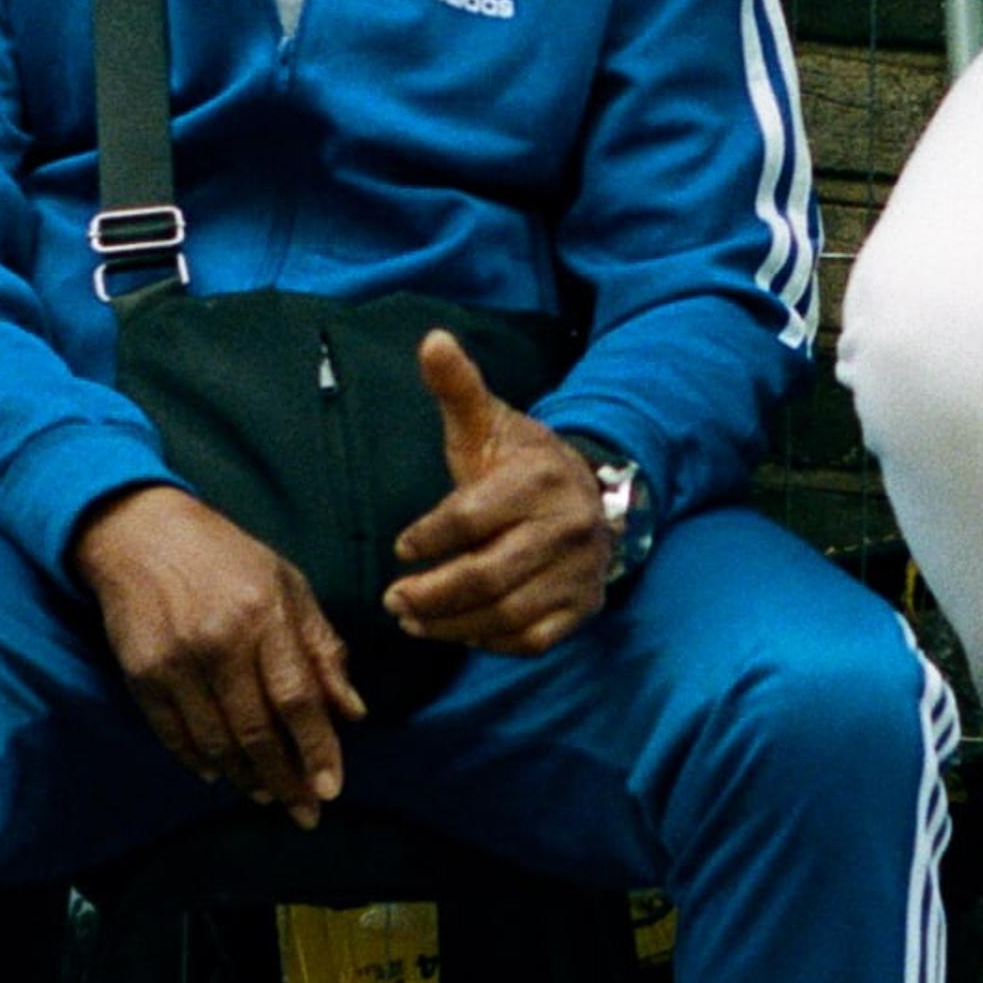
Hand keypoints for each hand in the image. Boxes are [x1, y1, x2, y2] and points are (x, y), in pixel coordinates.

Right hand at [71, 480, 361, 815]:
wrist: (140, 534)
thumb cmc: (226, 558)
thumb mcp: (287, 584)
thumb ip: (322, 648)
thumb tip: (352, 712)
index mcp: (264, 614)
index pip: (297, 698)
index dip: (316, 749)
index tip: (330, 790)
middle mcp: (219, 641)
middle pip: (257, 732)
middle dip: (284, 781)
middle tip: (304, 813)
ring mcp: (176, 661)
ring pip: (216, 742)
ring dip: (245, 778)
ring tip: (266, 794)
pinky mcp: (141, 675)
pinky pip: (174, 736)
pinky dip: (199, 761)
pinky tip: (219, 773)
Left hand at [385, 329, 617, 655]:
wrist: (590, 496)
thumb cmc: (519, 463)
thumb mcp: (488, 423)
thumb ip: (458, 387)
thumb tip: (431, 340)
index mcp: (538, 479)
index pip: (474, 516)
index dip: (431, 536)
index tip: (401, 547)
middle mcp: (566, 527)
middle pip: (489, 574)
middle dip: (432, 594)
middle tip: (392, 600)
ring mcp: (578, 572)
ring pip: (507, 613)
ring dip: (451, 625)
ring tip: (412, 620)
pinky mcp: (581, 607)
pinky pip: (530, 639)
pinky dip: (488, 642)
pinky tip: (456, 632)